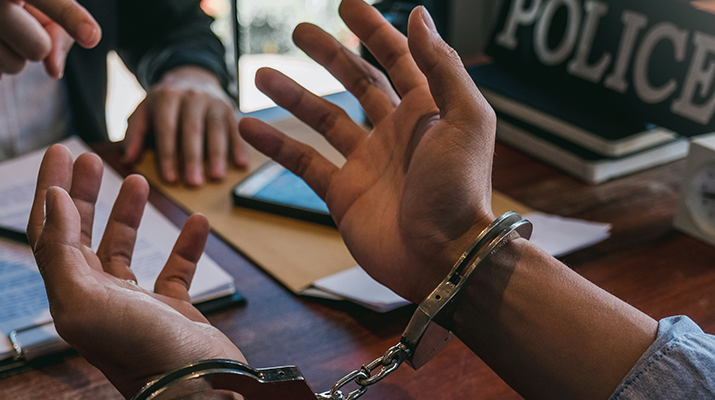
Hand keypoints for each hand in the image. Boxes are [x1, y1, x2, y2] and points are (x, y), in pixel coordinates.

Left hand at [26, 144, 244, 396]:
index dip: (50, 190)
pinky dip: (185, 244)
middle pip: (81, 234)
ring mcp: (136, 305)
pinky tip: (195, 220)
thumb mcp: (85, 300)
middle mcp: (98, 298)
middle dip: (84, 193)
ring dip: (128, 213)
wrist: (197, 387)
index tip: (59, 151)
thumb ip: (61, 250)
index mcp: (71, 294)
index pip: (49, 232)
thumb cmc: (140, 350)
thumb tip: (53, 201)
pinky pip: (176, 270)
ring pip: (125, 249)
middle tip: (91, 155)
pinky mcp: (172, 313)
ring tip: (139, 179)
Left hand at [124, 66, 249, 185]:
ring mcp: (213, 101)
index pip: (167, 128)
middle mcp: (191, 96)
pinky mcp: (229, 108)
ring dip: (217, 154)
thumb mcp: (144, 112)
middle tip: (194, 183)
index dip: (168, 155)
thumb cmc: (164, 104)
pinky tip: (240, 164)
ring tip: (216, 177)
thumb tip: (128, 158)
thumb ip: (135, 134)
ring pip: (216, 129)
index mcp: (167, 97)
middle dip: (193, 158)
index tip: (170, 178)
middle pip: (192, 130)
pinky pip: (235, 128)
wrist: (191, 77)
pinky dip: (239, 146)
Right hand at [239, 0, 495, 302]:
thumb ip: (442, 66)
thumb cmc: (461, 192)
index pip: (397, 57)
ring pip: (324, 119)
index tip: (346, 5)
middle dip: (328, 54)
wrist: (442, 258)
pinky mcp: (343, 194)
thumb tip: (418, 15)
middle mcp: (396, 132)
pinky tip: (248, 127)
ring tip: (260, 74)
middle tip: (297, 31)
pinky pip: (304, 162)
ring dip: (293, 96)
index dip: (374, 30)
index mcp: (428, 110)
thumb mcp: (466, 119)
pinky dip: (275, 145)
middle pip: (356, 81)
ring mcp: (367, 163)